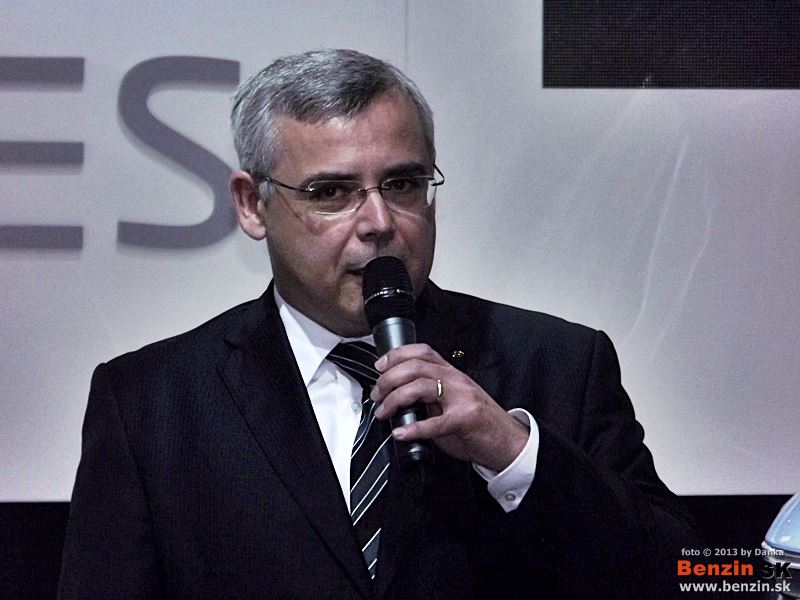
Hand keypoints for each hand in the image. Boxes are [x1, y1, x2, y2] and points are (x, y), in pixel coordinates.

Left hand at [372, 344, 528, 471]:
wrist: (509, 442)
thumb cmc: (480, 424)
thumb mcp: (452, 403)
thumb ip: (429, 398)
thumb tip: (398, 401)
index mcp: (452, 374)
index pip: (422, 352)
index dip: (397, 355)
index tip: (380, 366)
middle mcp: (456, 381)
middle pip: (415, 367)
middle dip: (389, 379)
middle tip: (377, 394)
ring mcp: (462, 398)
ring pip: (421, 387)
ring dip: (395, 399)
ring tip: (384, 412)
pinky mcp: (466, 420)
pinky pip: (435, 422)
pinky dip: (414, 428)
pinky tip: (401, 432)